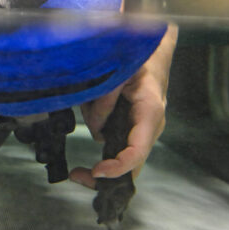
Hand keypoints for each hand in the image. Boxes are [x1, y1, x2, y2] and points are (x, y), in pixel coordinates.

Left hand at [70, 23, 177, 187]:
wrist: (152, 54)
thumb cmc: (138, 60)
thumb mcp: (120, 73)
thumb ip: (106, 99)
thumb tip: (98, 129)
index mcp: (150, 114)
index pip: (137, 152)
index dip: (117, 167)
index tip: (96, 171)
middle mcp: (149, 128)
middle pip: (131, 166)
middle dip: (103, 174)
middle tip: (76, 175)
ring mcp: (141, 131)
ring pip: (118, 154)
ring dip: (97, 132)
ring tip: (90, 101)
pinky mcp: (130, 128)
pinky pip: (114, 141)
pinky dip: (99, 130)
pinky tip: (91, 106)